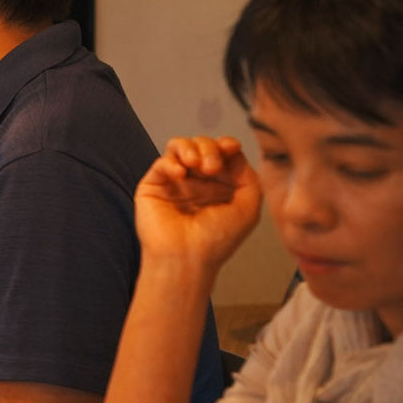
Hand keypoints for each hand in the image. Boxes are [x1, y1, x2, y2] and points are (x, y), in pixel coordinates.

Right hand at [133, 136, 261, 271]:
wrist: (187, 257)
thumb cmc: (217, 239)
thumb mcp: (247, 208)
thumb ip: (248, 176)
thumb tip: (232, 152)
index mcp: (220, 186)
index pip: (223, 153)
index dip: (226, 145)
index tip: (230, 148)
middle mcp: (198, 181)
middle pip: (202, 145)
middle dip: (209, 148)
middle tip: (212, 167)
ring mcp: (175, 181)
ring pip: (179, 146)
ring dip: (189, 148)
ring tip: (194, 164)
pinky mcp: (153, 184)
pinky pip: (161, 161)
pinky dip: (171, 162)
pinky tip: (180, 175)